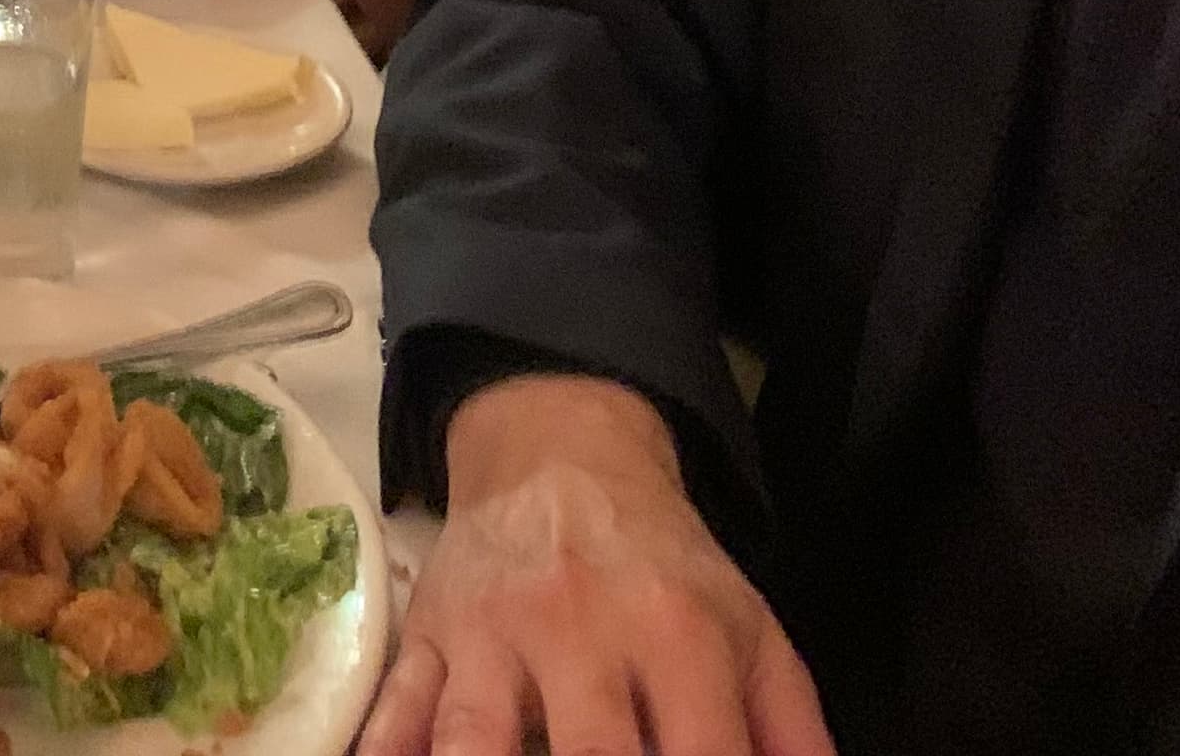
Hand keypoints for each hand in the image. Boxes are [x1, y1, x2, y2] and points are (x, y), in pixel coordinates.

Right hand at [358, 376, 831, 755]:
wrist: (559, 453)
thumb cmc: (664, 566)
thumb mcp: (750, 630)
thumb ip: (792, 732)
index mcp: (675, 632)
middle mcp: (579, 629)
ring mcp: (491, 633)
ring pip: (473, 737)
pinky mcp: (426, 635)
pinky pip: (395, 703)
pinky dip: (386, 748)